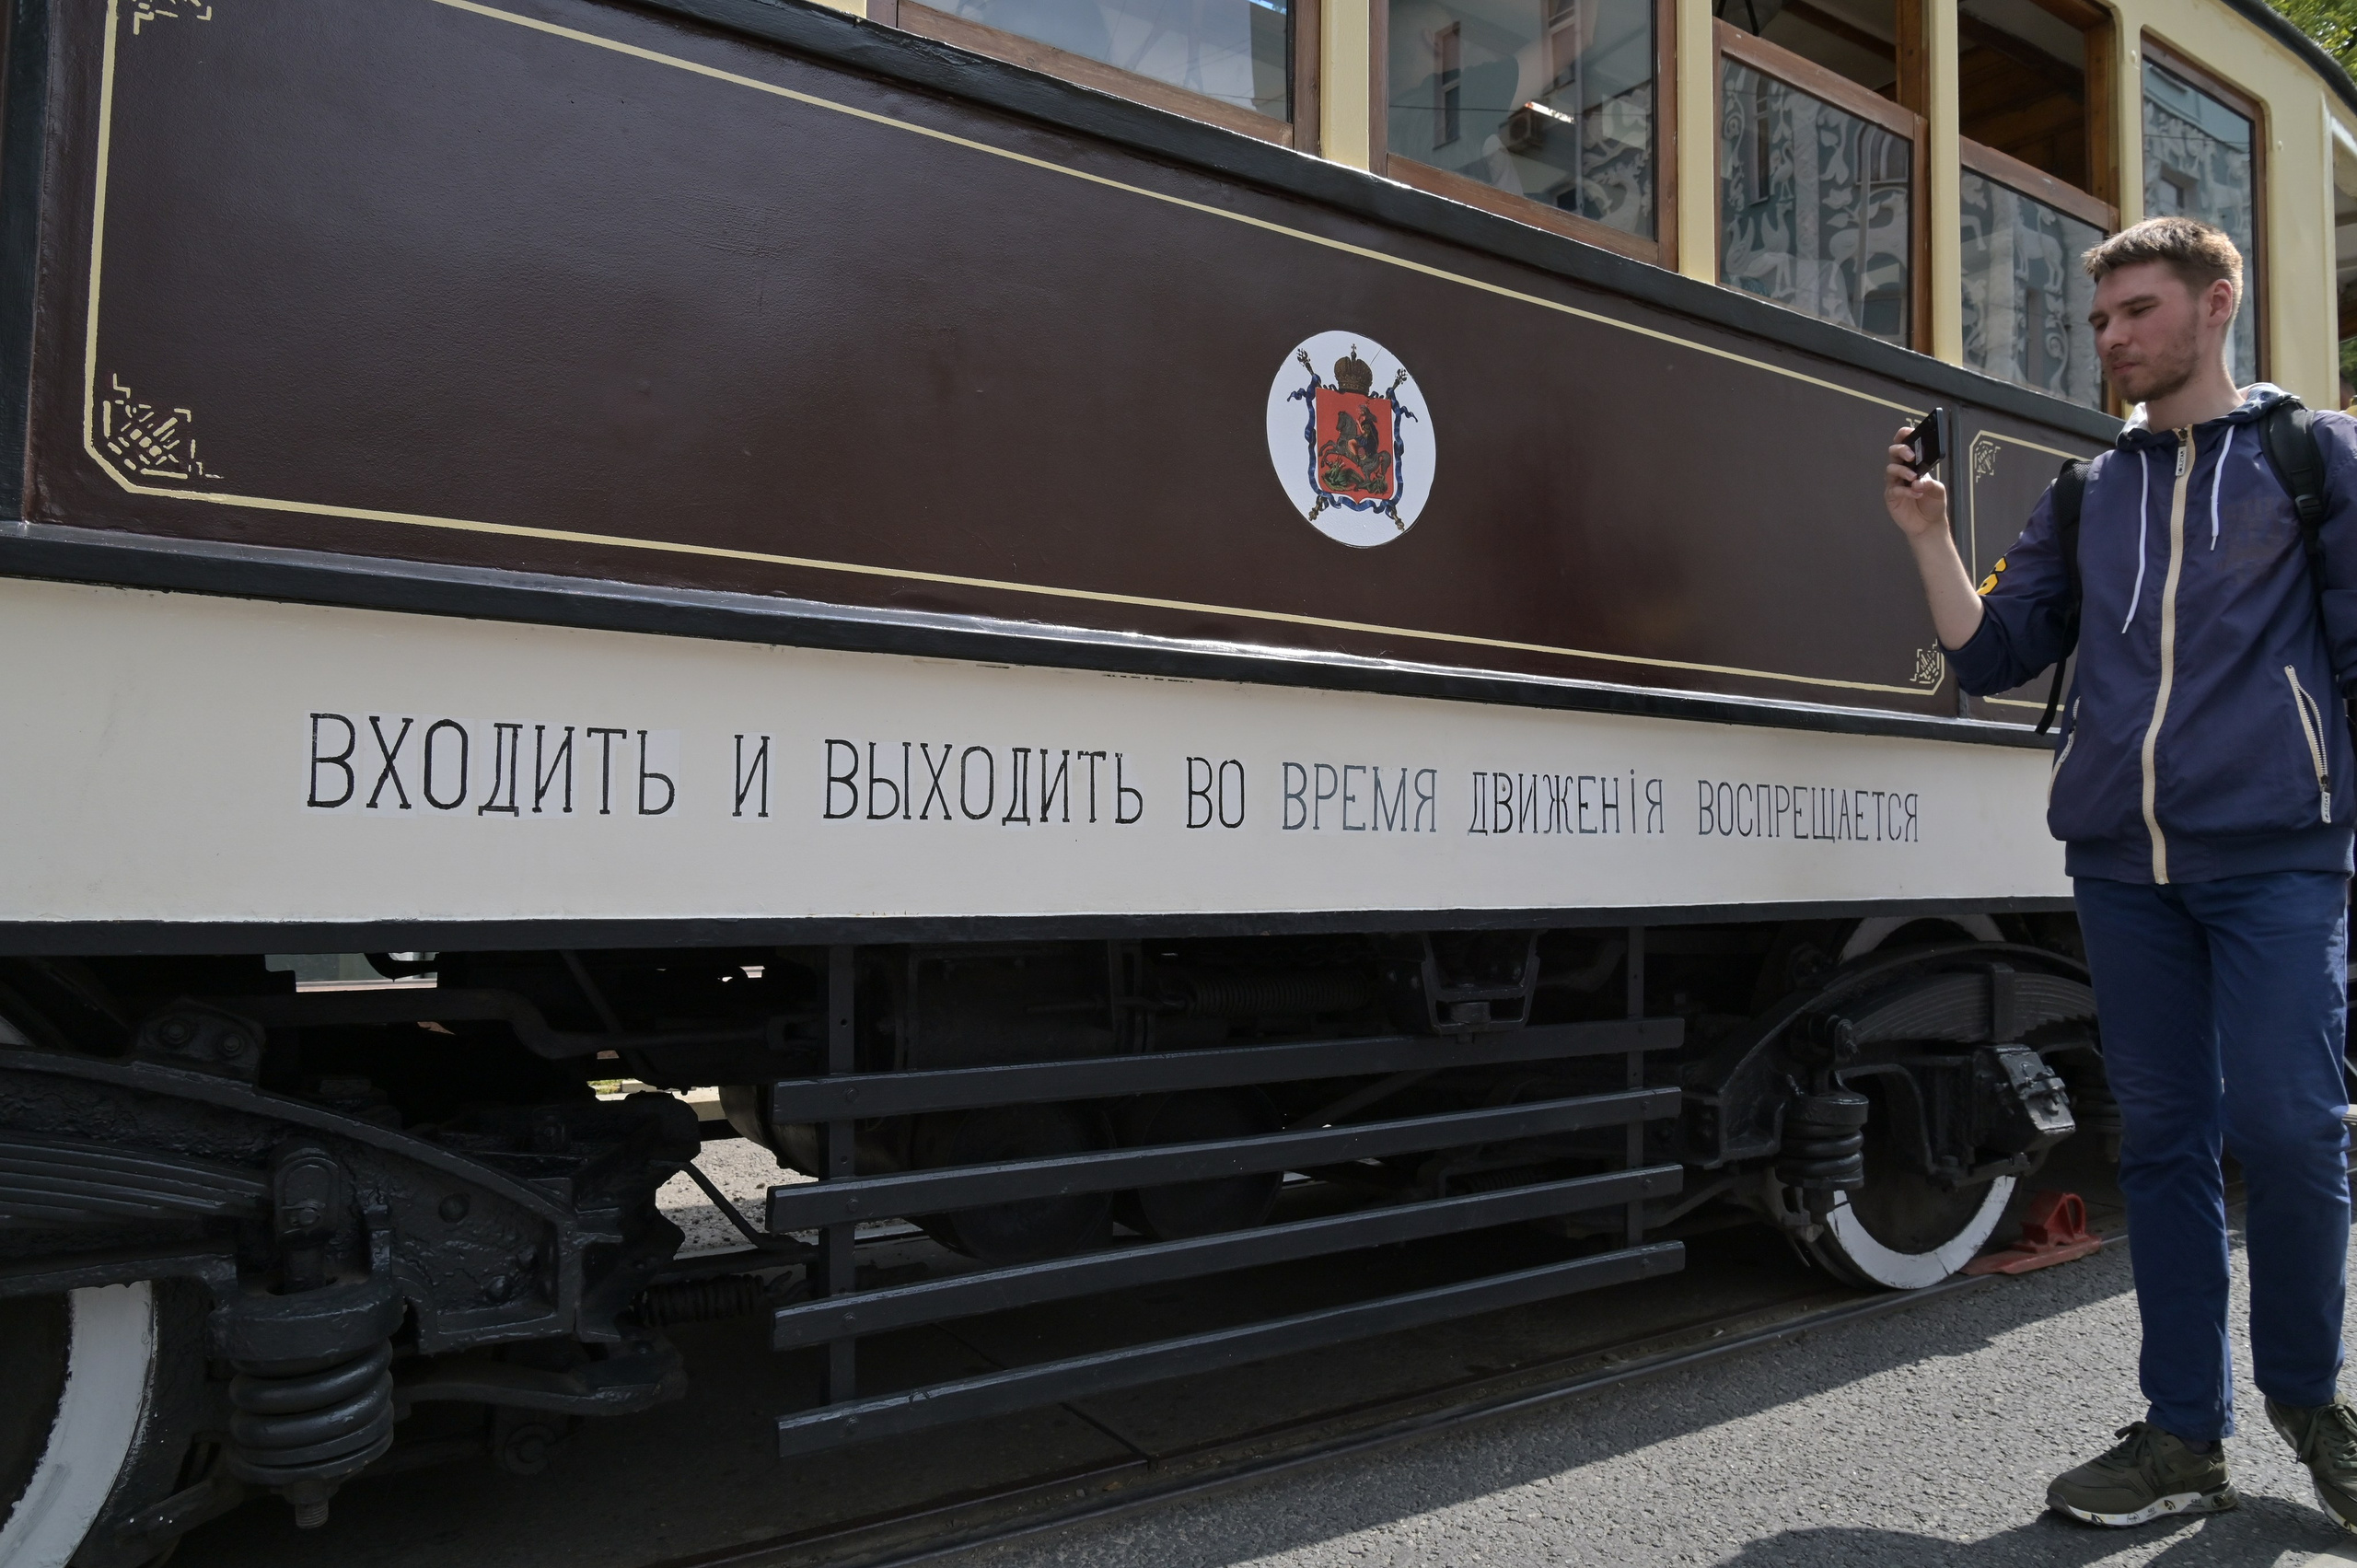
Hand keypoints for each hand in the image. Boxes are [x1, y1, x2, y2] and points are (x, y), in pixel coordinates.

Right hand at [1884, 424, 1950, 543]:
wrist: (1929, 525)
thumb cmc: (1933, 504)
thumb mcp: (1939, 490)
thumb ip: (1931, 484)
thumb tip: (1918, 481)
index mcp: (1913, 465)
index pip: (1905, 445)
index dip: (1903, 436)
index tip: (1908, 431)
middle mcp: (1902, 472)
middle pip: (1893, 453)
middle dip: (1901, 450)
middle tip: (1911, 456)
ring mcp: (1895, 484)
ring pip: (1890, 470)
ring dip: (1902, 471)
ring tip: (1914, 478)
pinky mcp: (1891, 497)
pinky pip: (1893, 489)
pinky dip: (1905, 490)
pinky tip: (1916, 494)